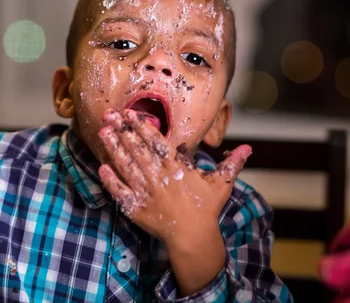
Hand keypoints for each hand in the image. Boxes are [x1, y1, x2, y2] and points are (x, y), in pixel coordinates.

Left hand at [97, 109, 250, 246]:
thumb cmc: (206, 208)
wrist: (194, 237)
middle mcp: (159, 178)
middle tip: (108, 114)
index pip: (156, 142)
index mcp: (176, 168)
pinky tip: (101, 168)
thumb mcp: (221, 184)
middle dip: (122, 130)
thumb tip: (249, 148)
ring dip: (113, 149)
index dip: (141, 126)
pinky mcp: (136, 208)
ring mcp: (146, 193)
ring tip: (102, 132)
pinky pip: (120, 192)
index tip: (129, 113)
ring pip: (126, 166)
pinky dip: (110, 181)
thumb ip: (231, 164)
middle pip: (137, 150)